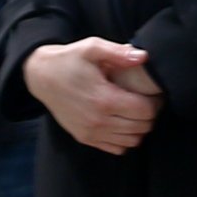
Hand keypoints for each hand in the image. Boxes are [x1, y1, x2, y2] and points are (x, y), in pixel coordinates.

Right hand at [25, 38, 163, 154]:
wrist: (41, 77)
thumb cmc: (69, 60)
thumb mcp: (91, 48)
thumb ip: (118, 53)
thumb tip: (143, 57)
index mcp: (104, 99)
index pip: (145, 111)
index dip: (155, 102)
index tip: (153, 93)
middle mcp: (98, 121)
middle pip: (141, 127)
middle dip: (150, 115)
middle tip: (147, 101)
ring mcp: (91, 132)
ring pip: (132, 141)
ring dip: (139, 128)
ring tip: (136, 111)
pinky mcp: (85, 138)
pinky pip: (117, 148)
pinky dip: (125, 139)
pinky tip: (123, 122)